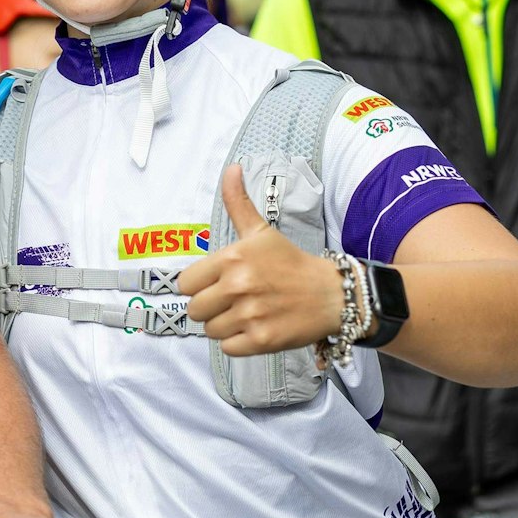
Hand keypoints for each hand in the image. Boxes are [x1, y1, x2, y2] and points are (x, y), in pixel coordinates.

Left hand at [178, 164, 339, 355]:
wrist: (331, 294)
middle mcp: (238, 286)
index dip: (199, 286)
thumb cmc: (291, 262)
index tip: (217, 284)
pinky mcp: (261, 340)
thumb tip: (231, 169)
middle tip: (234, 301)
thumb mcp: (262, 231)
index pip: (186, 284)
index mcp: (232, 258)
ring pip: (211, 330)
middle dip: (211, 308)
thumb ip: (239, 203)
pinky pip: (228, 348)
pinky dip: (239, 342)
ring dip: (225, 326)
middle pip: (195, 310)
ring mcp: (249, 315)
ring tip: (247, 314)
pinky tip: (255, 328)